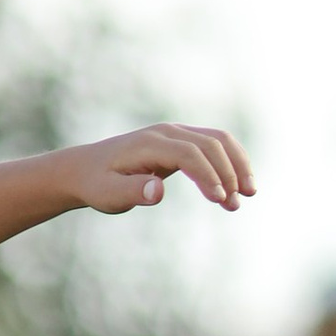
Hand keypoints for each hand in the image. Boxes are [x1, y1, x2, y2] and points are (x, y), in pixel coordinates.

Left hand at [62, 124, 254, 217]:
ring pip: (218, 140)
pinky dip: (230, 162)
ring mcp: (176, 133)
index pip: (189, 154)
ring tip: (248, 195)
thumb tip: (158, 191)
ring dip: (237, 165)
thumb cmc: (97, 184)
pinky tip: (237, 185)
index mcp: (149, 143)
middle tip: (238, 203)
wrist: (86, 168)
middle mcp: (166, 132)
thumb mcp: (107, 194)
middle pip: (210, 143)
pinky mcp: (182, 141)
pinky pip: (214, 145)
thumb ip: (132, 192)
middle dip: (230, 172)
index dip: (208, 175)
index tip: (220, 200)